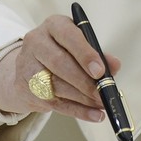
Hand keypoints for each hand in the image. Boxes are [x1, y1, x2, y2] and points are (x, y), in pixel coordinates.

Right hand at [0, 14, 120, 121]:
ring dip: (83, 98)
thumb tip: (115, 65)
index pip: (68, 36)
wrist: (29, 66)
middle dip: (84, 81)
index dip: (85, 54)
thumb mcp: (81, 45)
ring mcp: (27, 66)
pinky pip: (55, 103)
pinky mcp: (25, 88)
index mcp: (53, 25)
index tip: (100, 71)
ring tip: (102, 103)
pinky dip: (78, 111)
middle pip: (59, 63)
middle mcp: (36, 42)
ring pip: (56, 85)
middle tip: (103, 93)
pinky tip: (95, 115)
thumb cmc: (63, 51)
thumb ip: (99, 54)